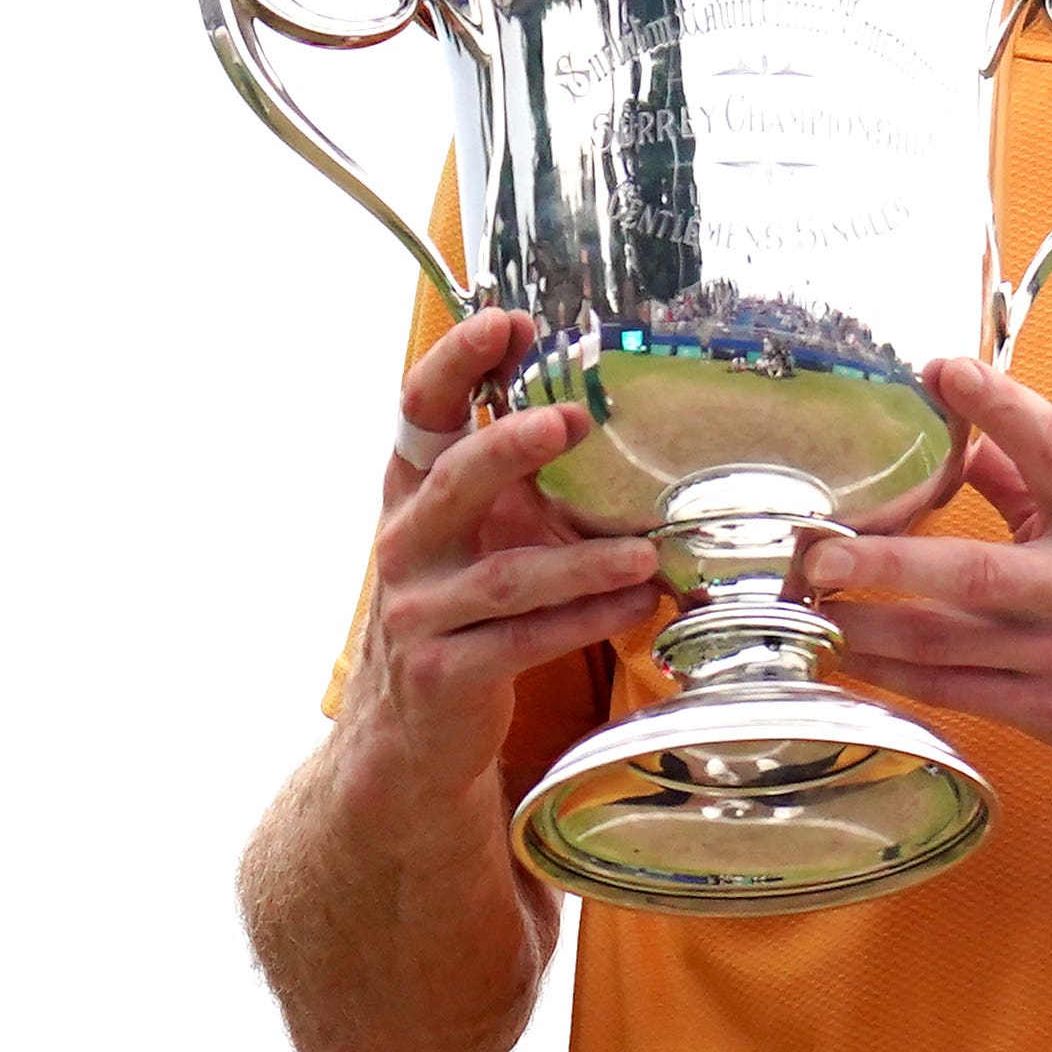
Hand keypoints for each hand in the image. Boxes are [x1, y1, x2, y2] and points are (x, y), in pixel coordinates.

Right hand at [333, 307, 663, 812]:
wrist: (413, 729)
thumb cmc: (464, 607)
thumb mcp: (481, 531)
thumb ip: (520, 475)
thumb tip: (597, 396)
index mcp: (413, 494)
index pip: (418, 412)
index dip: (453, 362)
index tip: (505, 321)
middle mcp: (405, 545)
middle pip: (453, 482)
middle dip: (508, 447)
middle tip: (568, 420)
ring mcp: (419, 612)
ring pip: (507, 577)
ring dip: (581, 562)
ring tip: (645, 553)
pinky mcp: (445, 673)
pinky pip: (524, 642)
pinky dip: (587, 620)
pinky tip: (637, 605)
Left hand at [799, 358, 1051, 775]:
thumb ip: (1036, 479)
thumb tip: (967, 433)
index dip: (999, 404)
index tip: (941, 367)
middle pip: (976, 572)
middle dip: (889, 562)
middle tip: (823, 551)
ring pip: (946, 642)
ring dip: (866, 626)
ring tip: (806, 604)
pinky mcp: (1051, 712)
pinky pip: (953, 693)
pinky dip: (891, 677)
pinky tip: (844, 657)